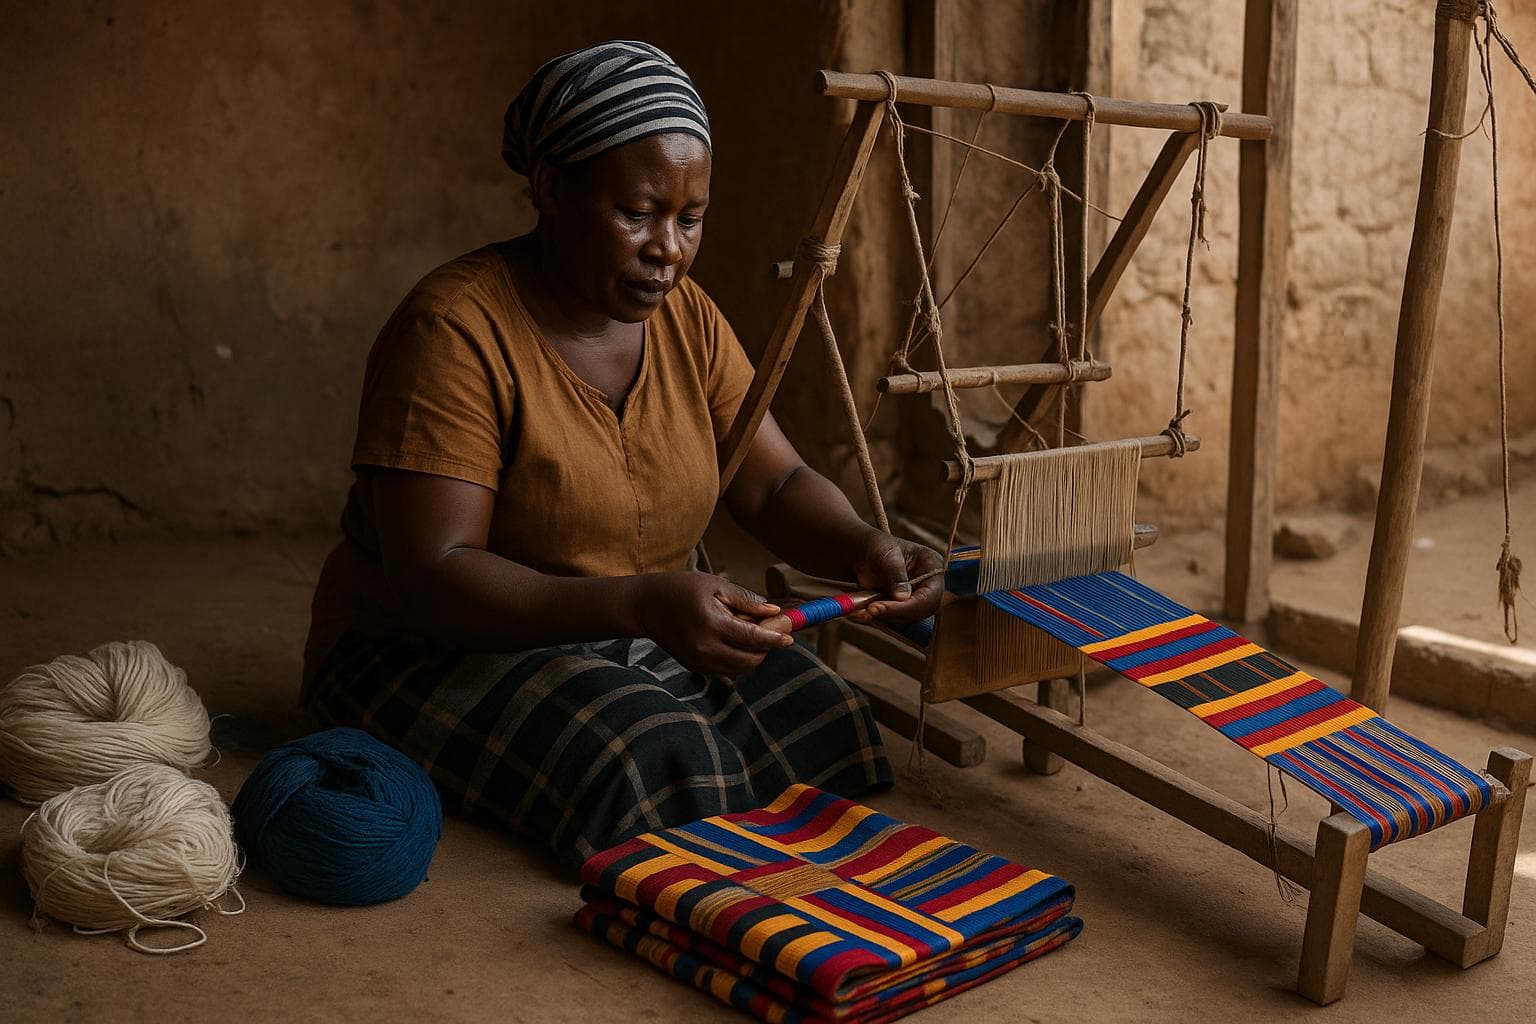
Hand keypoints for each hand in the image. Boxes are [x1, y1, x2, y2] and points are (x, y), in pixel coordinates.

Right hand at [631, 571, 794, 674]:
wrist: (645, 606)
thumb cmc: (681, 589)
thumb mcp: (716, 586)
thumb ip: (747, 601)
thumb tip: (775, 612)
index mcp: (711, 624)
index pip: (753, 639)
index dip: (775, 639)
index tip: (790, 637)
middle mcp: (705, 648)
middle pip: (750, 660)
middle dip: (766, 648)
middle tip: (770, 628)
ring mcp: (699, 661)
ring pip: (740, 668)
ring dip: (753, 654)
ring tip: (746, 630)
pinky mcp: (695, 667)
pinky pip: (727, 669)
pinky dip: (738, 658)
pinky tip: (733, 639)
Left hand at [851, 531, 944, 623]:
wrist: (864, 553)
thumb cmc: (878, 547)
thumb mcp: (886, 555)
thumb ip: (896, 574)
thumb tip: (903, 598)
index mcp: (933, 566)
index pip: (930, 594)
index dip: (910, 605)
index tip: (882, 607)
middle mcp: (930, 584)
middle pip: (922, 609)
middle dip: (896, 613)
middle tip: (871, 610)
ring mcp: (917, 596)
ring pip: (909, 617)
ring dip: (887, 617)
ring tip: (864, 612)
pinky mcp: (904, 606)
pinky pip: (897, 618)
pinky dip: (882, 618)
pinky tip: (865, 614)